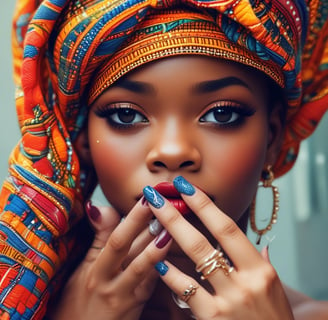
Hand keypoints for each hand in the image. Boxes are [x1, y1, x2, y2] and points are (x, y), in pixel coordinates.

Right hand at [50, 199, 170, 319]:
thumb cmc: (78, 300)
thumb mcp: (83, 268)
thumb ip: (98, 237)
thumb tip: (97, 206)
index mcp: (94, 268)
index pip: (115, 237)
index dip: (132, 217)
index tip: (145, 197)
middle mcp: (107, 281)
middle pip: (129, 248)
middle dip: (147, 223)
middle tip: (164, 203)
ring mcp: (123, 296)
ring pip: (142, 267)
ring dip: (158, 246)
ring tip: (171, 227)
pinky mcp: (136, 307)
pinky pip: (150, 285)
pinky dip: (161, 267)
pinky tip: (172, 253)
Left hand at [143, 176, 294, 319]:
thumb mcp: (275, 291)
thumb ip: (263, 265)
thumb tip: (259, 246)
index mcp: (260, 270)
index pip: (227, 228)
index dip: (203, 204)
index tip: (184, 186)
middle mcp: (245, 282)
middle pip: (204, 239)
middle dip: (176, 214)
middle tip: (156, 195)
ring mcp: (228, 301)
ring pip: (194, 258)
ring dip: (170, 233)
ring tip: (151, 218)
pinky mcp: (213, 319)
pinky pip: (187, 291)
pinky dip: (172, 275)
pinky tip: (158, 261)